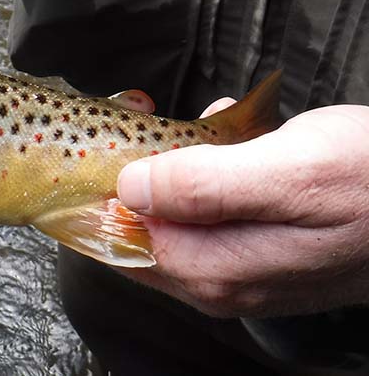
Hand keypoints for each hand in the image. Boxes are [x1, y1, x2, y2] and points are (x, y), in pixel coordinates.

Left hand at [116, 101, 368, 316]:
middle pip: (138, 225)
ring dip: (172, 161)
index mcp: (211, 270)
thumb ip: (203, 185)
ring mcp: (239, 270)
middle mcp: (217, 281)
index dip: (103, 180)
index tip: (110, 133)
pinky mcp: (261, 251)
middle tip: (141, 111)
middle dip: (135, 166)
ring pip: (174, 213)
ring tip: (188, 119)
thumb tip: (129, 187)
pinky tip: (229, 135)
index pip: (114, 235)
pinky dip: (208, 167)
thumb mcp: (289, 171)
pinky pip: (211, 209)